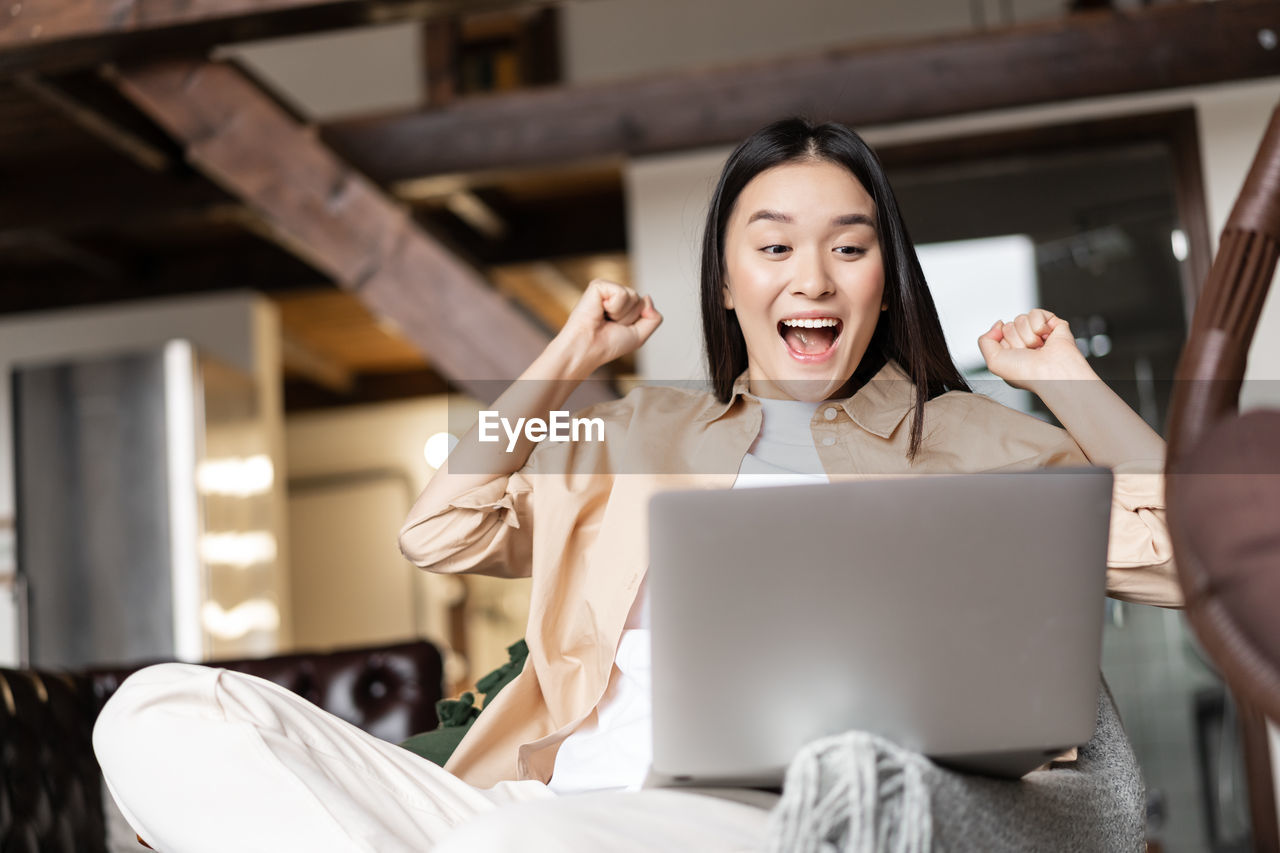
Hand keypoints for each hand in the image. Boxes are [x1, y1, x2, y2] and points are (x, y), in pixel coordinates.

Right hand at [553, 279, 662, 376]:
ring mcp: (606, 289)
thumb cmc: (608, 345)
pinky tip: (600, 311)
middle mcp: (614, 296)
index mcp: (623, 306)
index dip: (636, 322)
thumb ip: (653, 318)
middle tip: (610, 325)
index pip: (645, 306)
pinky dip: (614, 307)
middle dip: (629, 318)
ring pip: (633, 296)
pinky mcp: (598, 285)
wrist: (588, 348)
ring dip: (621, 314)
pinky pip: (621, 293)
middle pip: (640, 301)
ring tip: (605, 319)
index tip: (618, 329)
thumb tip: (648, 297)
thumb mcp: (640, 335)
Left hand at [977, 309, 1092, 391]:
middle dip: (1016, 339)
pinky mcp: (1053, 324)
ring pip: (1021, 319)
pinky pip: (1035, 313)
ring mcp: (1039, 334)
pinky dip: (1039, 325)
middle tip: (1028, 352)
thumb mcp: (993, 362)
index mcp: (1012, 353)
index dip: (1004, 344)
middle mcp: (1025, 343)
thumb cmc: (1027, 373)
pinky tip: (1046, 338)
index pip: (999, 335)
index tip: (1015, 356)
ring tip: (1038, 348)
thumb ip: (985, 341)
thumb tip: (997, 324)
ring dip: (1027, 334)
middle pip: (1009, 325)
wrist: (1052, 371)